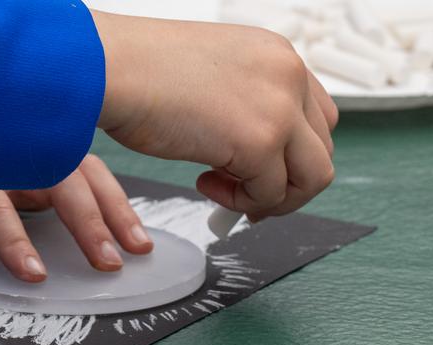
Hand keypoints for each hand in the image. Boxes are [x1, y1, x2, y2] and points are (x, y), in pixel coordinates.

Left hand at [0, 155, 153, 283]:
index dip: (15, 241)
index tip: (35, 274)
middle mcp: (5, 147)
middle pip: (57, 178)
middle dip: (87, 222)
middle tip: (107, 261)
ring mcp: (28, 146)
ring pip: (82, 169)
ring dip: (113, 207)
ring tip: (137, 244)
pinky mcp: (41, 150)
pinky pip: (84, 167)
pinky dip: (110, 195)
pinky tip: (128, 221)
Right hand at [91, 12, 337, 219]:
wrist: (110, 69)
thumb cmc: (140, 71)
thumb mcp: (212, 78)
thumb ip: (244, 105)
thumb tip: (253, 156)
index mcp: (276, 54)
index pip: (317, 116)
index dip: (292, 155)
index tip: (262, 172)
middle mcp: (287, 75)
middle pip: (322, 150)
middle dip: (287, 183)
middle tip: (247, 195)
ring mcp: (280, 108)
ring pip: (313, 177)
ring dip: (272, 199)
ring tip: (226, 192)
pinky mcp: (260, 142)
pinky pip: (270, 195)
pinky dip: (240, 203)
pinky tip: (205, 183)